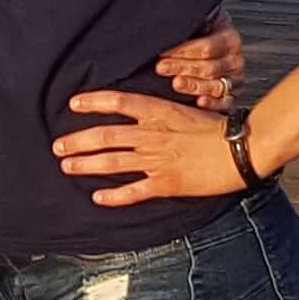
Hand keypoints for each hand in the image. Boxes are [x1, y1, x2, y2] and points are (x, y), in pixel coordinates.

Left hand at [54, 89, 243, 207]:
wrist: (241, 150)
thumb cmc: (218, 128)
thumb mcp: (186, 109)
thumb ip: (160, 111)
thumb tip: (138, 111)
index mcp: (158, 112)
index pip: (118, 102)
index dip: (93, 102)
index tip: (72, 104)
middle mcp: (152, 135)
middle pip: (105, 136)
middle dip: (77, 141)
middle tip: (57, 146)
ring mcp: (157, 161)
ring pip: (112, 162)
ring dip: (85, 164)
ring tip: (66, 166)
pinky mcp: (165, 184)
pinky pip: (133, 191)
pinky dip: (113, 196)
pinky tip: (97, 197)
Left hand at [156, 9, 247, 110]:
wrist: (209, 44)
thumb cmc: (200, 33)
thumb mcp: (198, 20)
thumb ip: (191, 18)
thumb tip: (174, 17)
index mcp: (230, 39)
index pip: (208, 47)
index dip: (184, 51)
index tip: (162, 52)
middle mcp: (236, 61)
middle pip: (210, 68)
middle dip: (182, 67)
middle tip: (161, 67)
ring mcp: (235, 81)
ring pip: (215, 86)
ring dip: (193, 86)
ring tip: (175, 84)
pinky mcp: (231, 97)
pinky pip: (225, 104)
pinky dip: (212, 104)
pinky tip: (199, 102)